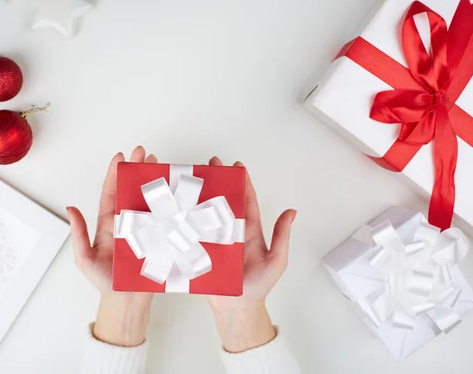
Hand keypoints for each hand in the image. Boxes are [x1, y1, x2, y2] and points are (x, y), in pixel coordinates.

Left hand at [67, 146, 156, 346]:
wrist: (126, 302)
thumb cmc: (104, 282)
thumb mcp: (85, 259)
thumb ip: (78, 234)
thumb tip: (70, 208)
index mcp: (110, 223)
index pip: (111, 193)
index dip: (115, 174)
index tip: (120, 157)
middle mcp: (128, 222)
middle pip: (132, 190)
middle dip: (138, 170)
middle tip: (144, 152)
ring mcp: (145, 229)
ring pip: (149, 199)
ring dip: (154, 181)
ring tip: (160, 165)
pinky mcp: (159, 238)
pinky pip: (165, 218)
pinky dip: (170, 203)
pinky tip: (175, 190)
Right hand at [206, 157, 295, 352]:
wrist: (238, 309)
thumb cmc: (259, 286)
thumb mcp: (276, 261)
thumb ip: (282, 237)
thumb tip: (292, 212)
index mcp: (249, 230)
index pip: (246, 201)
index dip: (243, 183)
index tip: (237, 166)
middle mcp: (231, 231)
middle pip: (224, 201)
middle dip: (218, 181)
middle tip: (211, 164)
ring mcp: (215, 239)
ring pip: (207, 212)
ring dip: (200, 195)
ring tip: (192, 178)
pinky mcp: (202, 250)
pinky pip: (194, 232)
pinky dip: (187, 218)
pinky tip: (180, 204)